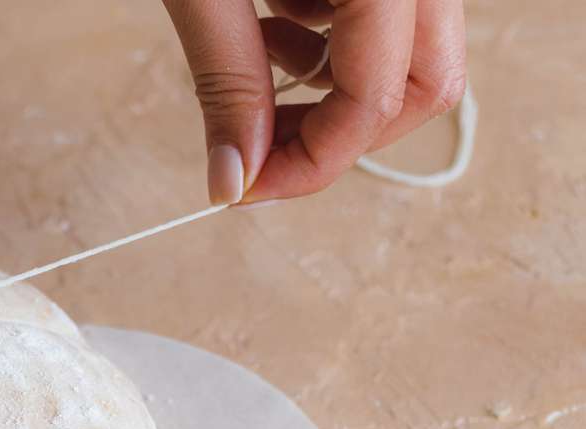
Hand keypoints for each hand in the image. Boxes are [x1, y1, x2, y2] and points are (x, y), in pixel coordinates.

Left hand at [161, 0, 466, 203]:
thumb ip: (227, 79)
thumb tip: (232, 180)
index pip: (377, 101)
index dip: (307, 162)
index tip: (242, 190)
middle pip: (423, 86)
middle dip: (336, 133)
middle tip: (260, 145)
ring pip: (409, 54)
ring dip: (328, 82)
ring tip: (254, 50)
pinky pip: (386, 16)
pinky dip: (328, 37)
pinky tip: (270, 16)